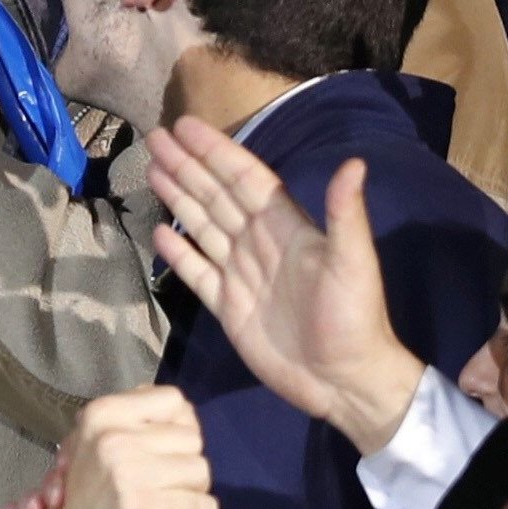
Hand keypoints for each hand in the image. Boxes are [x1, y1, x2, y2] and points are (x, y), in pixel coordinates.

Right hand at [20, 388, 218, 508]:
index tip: (165, 448)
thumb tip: (180, 407)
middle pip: (193, 439)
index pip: (173, 401)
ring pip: (201, 471)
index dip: (178, 425)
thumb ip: (135, 420)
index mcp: (103, 414)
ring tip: (167, 500)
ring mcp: (129, 472)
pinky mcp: (144, 508)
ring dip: (192, 490)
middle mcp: (115, 437)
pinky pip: (202, 505)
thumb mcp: (95, 442)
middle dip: (186, 462)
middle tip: (165, 482)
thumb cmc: (86, 494)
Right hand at [146, 124, 423, 453]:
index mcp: (287, 227)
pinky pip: (198, 273)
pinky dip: (179, 254)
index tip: (186, 127)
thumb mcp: (354, 263)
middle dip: (188, 167)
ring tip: (152, 170)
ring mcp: (243, 275)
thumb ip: (346, 214)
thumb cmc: (355, 319)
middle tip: (155, 138)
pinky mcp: (230, 308)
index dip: (217, 152)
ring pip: (204, 227)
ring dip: (179, 198)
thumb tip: (354, 163)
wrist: (344, 381)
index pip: (245, 178)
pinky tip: (159, 232)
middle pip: (217, 196)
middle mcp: (261, 244)